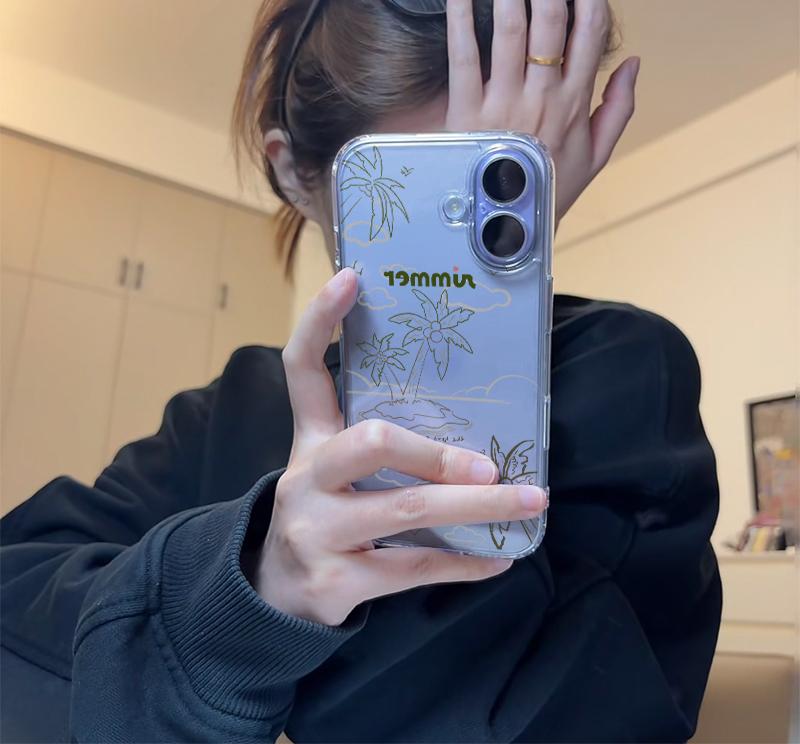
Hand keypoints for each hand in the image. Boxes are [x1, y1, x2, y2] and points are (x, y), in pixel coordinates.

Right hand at [255, 269, 547, 626]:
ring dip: (478, 507)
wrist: (275, 592)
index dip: (319, 322)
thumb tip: (468, 427)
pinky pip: (412, 566)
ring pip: (407, 509)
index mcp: (309, 440)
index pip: (302, 369)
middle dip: (437, 451)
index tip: (350, 278)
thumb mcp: (334, 470)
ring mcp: (317, 530)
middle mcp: (307, 478)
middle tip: (490, 464)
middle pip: (371, 442)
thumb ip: (380, 445)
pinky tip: (499, 557)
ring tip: (529, 502)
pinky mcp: (336, 581)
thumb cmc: (325, 514)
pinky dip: (463, 562)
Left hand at [445, 0, 639, 226]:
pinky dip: (459, 20)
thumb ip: (619, 110)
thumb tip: (635, 62)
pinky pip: (462, 59)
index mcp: (575, 104)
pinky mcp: (465, 115)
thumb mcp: (595, 158)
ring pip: (508, 27)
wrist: (507, 230)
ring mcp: (502, 104)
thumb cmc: (550, 190)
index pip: (590, 32)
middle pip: (548, 17)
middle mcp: (542, 97)